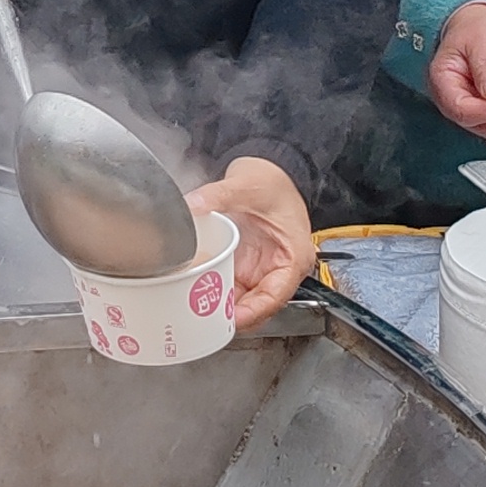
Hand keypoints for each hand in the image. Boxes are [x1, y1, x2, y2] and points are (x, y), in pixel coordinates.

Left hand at [192, 157, 315, 333]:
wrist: (270, 168)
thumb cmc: (273, 181)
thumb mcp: (247, 185)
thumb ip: (218, 195)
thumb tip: (192, 205)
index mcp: (293, 257)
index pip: (275, 297)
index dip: (252, 312)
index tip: (229, 318)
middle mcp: (279, 268)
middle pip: (258, 306)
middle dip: (232, 315)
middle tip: (203, 316)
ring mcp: (262, 268)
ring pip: (242, 300)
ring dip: (221, 306)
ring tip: (195, 309)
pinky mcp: (246, 264)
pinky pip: (231, 286)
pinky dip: (215, 291)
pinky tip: (195, 291)